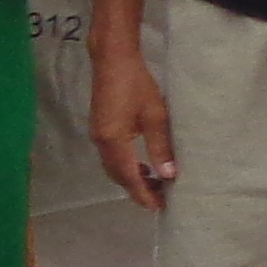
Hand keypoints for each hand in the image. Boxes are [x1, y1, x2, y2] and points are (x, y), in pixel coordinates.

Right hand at [90, 50, 176, 213]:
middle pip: (117, 176)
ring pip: (112, 167)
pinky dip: (125, 166)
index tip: (160, 207)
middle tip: (160, 197)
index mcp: (114, 141)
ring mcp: (97, 135)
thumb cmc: (137, 84)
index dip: (143, 194)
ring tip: (154, 181)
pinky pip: (110, 157)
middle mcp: (101, 142)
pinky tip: (140, 163)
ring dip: (130, 178)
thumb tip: (169, 175)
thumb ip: (161, 147)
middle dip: (137, 189)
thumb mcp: (155, 116)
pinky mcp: (99, 128)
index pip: (129, 177)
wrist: (112, 59)